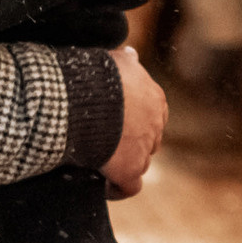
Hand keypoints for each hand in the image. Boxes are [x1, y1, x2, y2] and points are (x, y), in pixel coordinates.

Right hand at [100, 45, 167, 199]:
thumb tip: (132, 53)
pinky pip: (129, 187)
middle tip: (107, 142)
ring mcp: (144, 149)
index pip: (151, 115)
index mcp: (155, 98)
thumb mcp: (116, 60)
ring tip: (102, 162)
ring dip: (124, 164)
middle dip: (131, 142)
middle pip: (148, 140)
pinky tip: (105, 186)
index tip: (117, 122)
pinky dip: (118, 188)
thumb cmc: (98, 76)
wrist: (85, 98)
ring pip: (140, 163)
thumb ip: (127, 61)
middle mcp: (156, 124)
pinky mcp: (129, 170)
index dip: (134, 120)